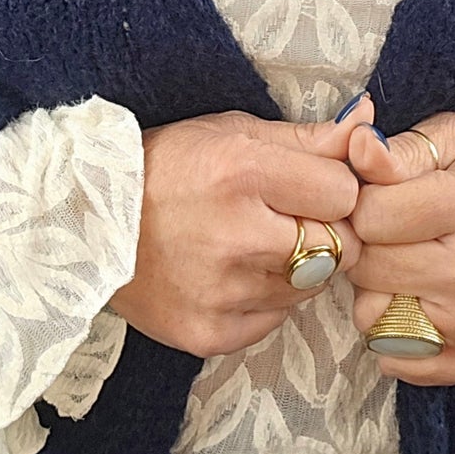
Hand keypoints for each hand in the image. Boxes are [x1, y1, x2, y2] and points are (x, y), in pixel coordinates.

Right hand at [106, 96, 375, 359]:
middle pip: (339, 246)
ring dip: (294, 268)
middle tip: (283, 220)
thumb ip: (310, 136)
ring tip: (248, 246)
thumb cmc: (167, 166)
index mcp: (242, 171)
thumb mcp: (233, 132)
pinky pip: (273, 320)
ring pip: (309, 287)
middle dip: (323, 232)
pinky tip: (228, 275)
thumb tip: (371, 120)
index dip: (331, 188)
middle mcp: (236, 235)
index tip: (304, 187)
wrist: (84, 224)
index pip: (345, 192)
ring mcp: (222, 292)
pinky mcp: (209, 333)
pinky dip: (263, 300)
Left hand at [343, 112, 454, 383]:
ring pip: (375, 318)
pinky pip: (399, 360)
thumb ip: (400, 148)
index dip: (361, 203)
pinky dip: (392, 335)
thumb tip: (357, 147)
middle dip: (366, 248)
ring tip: (404, 266)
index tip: (380, 198)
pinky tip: (413, 303)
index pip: (371, 217)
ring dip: (375, 293)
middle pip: (370, 270)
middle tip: (390, 234)